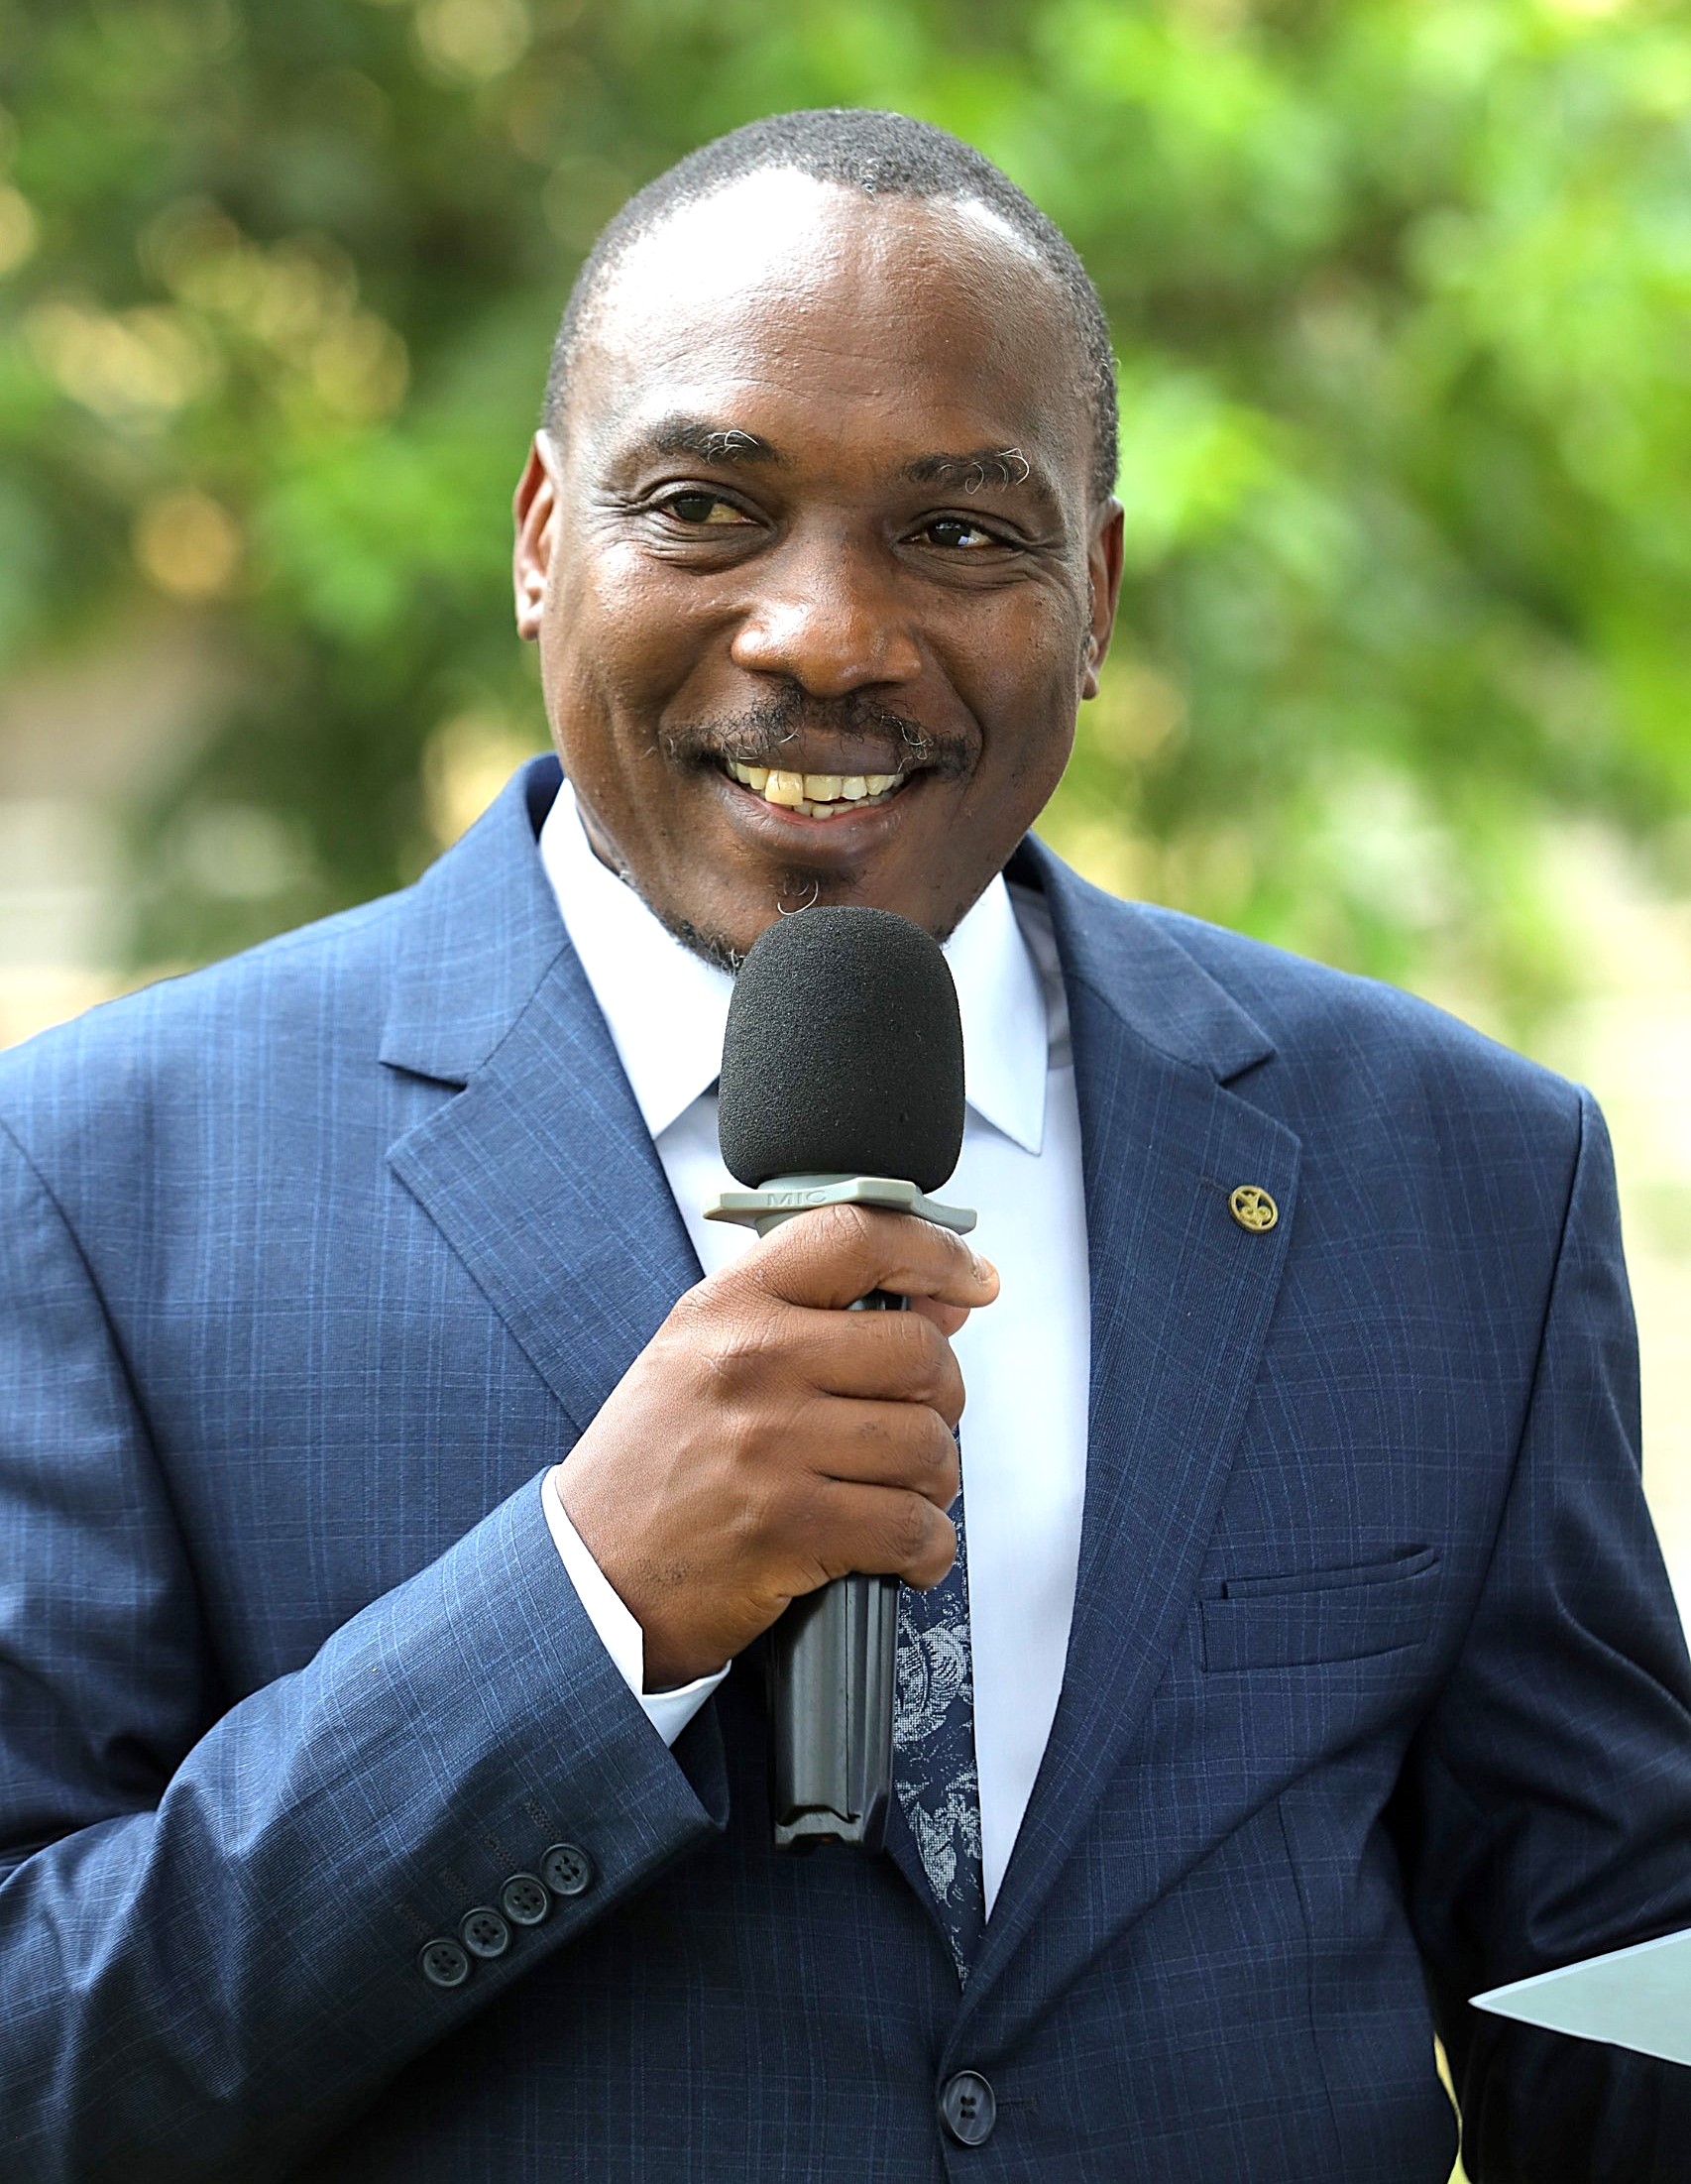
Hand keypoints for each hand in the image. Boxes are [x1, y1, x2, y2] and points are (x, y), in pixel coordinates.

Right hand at [554, 1203, 998, 1689]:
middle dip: (942, 1398)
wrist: (585, 1578)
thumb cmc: (652, 1468)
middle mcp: (750, 1361)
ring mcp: (769, 1443)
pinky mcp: (788, 1526)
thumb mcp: (704, 1360)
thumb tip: (941, 1297)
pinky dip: (926, 1548)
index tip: (971, 1280)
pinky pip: (912, 1526)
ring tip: (897, 1494)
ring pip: (927, 1444)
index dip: (935, 1251)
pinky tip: (901, 1551)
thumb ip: (812, 1319)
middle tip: (916, 1424)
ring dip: (933, 1482)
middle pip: (919, 1351)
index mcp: (728, 1307)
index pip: (856, 1235)